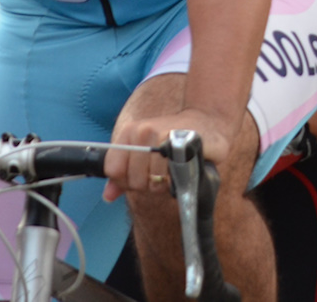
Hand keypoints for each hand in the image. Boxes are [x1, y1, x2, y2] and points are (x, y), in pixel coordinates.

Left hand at [102, 107, 237, 202]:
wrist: (208, 121)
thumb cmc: (174, 140)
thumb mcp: (144, 152)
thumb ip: (124, 174)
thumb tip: (107, 196)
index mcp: (129, 132)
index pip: (113, 170)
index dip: (125, 181)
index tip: (141, 176)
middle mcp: (142, 131)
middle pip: (133, 180)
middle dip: (148, 184)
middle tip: (163, 172)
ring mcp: (161, 135)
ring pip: (152, 182)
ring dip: (165, 184)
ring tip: (175, 169)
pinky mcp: (181, 142)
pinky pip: (171, 177)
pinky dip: (177, 180)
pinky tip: (184, 169)